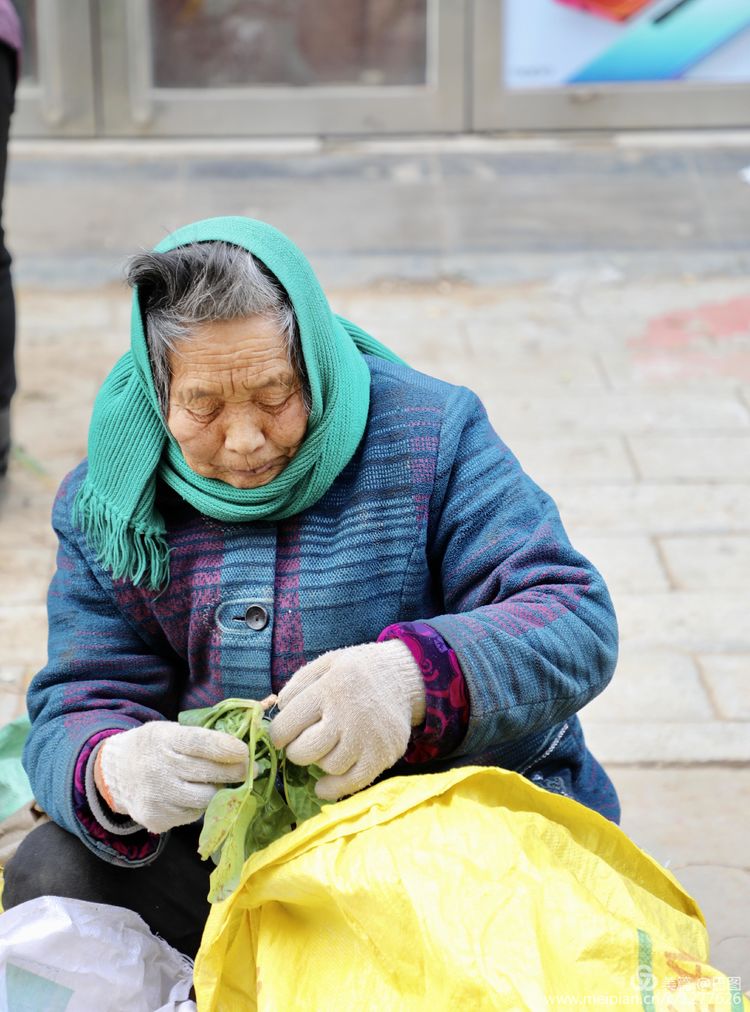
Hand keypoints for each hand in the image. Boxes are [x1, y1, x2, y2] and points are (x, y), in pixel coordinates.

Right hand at [95, 721, 248, 833]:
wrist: (116, 773)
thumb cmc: (154, 747)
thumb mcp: (170, 730)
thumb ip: (200, 736)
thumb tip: (241, 741)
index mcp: (164, 740)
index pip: (199, 743)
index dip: (226, 747)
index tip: (245, 750)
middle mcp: (159, 769)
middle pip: (208, 773)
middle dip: (236, 771)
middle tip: (251, 767)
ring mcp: (158, 796)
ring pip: (206, 798)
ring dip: (221, 790)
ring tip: (225, 781)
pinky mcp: (158, 818)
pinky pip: (193, 814)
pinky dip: (201, 804)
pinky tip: (196, 794)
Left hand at [270, 640, 425, 801]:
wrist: (404, 676)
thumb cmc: (358, 670)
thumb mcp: (326, 663)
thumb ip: (297, 684)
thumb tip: (279, 713)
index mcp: (329, 689)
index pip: (287, 725)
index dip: (278, 734)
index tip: (282, 735)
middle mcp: (347, 715)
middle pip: (305, 752)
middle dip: (297, 751)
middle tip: (303, 742)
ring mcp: (367, 738)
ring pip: (328, 767)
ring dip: (320, 762)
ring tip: (327, 747)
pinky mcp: (383, 756)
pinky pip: (352, 784)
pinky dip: (333, 788)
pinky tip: (323, 785)